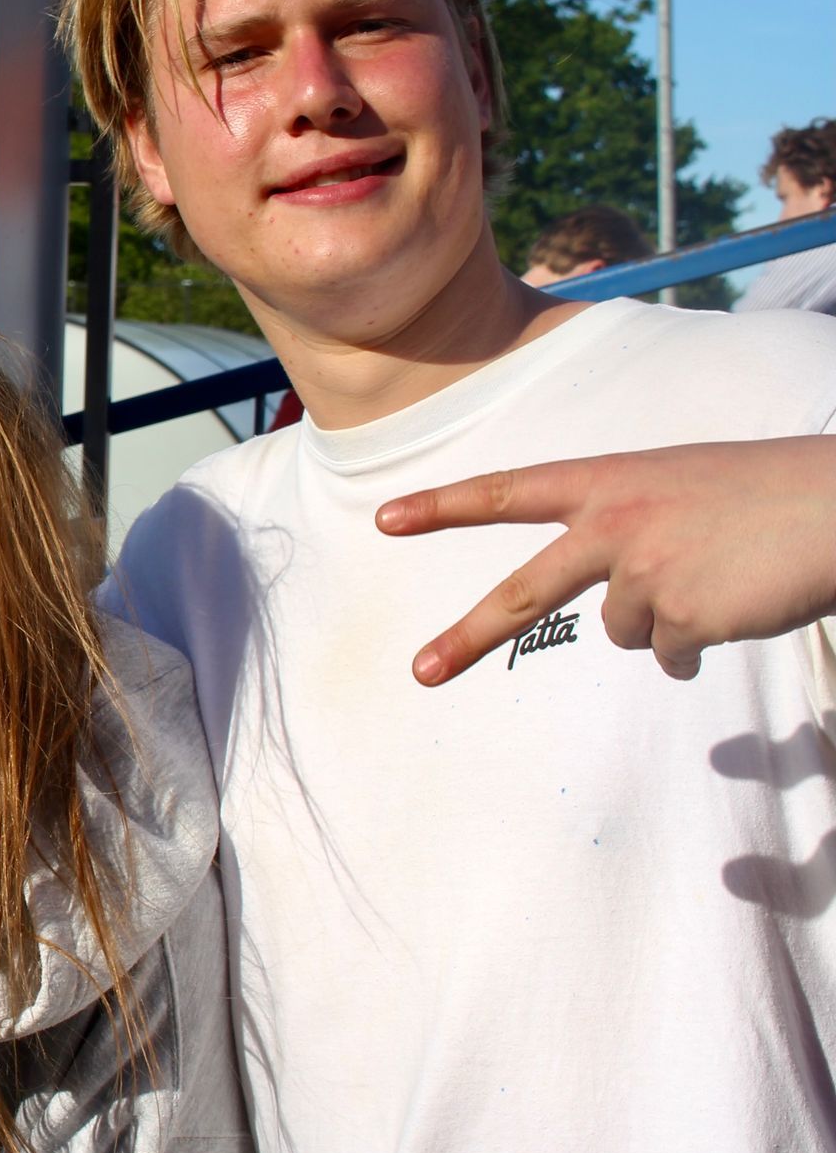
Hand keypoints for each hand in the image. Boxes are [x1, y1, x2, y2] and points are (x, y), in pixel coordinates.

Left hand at [376, 437, 835, 685]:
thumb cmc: (768, 492)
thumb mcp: (679, 487)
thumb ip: (631, 533)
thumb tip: (632, 628)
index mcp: (609, 480)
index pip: (508, 491)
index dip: (444, 505)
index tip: (384, 519)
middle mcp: (613, 525)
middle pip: (525, 592)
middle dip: (468, 636)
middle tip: (418, 672)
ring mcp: (644, 573)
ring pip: (625, 631)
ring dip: (666, 621)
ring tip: (719, 579)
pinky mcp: (682, 618)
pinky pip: (673, 656)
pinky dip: (701, 645)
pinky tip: (740, 605)